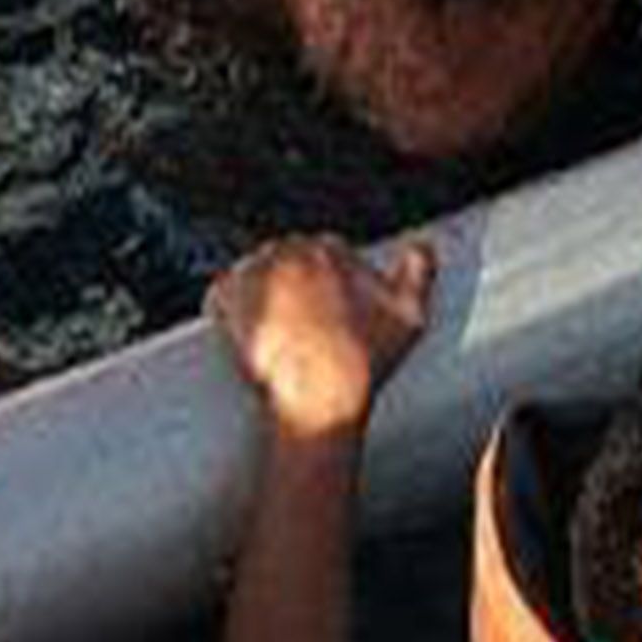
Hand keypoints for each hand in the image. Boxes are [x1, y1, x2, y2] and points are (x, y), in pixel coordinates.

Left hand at [210, 234, 438, 442]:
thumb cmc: (364, 360)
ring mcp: (255, 275)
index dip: (326, 281)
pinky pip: (219, 293)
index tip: (326, 307)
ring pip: (253, 274)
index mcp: (330, 249)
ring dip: (259, 294)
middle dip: (291, 286)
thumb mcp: (409, 316)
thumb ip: (419, 272)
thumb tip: (422, 245)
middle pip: (285, 259)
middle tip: (299, 326)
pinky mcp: (227, 300)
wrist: (320, 396)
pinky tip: (239, 330)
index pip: (323, 251)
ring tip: (273, 331)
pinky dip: (225, 307)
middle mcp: (290, 253)